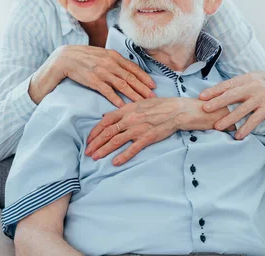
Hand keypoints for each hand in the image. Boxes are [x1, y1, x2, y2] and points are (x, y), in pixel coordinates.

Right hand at [30, 45, 155, 106]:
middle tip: (153, 97)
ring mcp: (102, 72)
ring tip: (142, 103)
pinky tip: (124, 106)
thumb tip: (127, 68)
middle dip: (143, 88)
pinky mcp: (93, 80)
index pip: (133, 68)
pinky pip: (108, 91)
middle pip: (131, 78)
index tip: (153, 86)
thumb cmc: (84, 57)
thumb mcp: (101, 54)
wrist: (65, 58)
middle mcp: (110, 63)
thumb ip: (114, 60)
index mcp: (113, 56)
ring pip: (122, 85)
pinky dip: (117, 99)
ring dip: (134, 95)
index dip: (144, 77)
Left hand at [84, 98, 231, 165]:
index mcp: (127, 110)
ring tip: (95, 157)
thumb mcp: (138, 103)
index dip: (96, 131)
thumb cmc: (158, 106)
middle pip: (108, 132)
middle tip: (87, 152)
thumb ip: (122, 110)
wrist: (177, 110)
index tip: (89, 139)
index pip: (106, 121)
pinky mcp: (148, 138)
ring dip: (104, 150)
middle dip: (96, 143)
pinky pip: (133, 148)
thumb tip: (105, 116)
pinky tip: (115, 162)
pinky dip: (123, 156)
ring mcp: (138, 129)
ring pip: (116, 141)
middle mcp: (130, 119)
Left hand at [200, 72, 264, 138]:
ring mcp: (261, 98)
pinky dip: (246, 128)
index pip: (228, 84)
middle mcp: (253, 87)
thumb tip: (224, 87)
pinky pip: (254, 120)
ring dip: (228, 119)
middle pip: (231, 96)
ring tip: (217, 127)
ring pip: (241, 110)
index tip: (201, 96)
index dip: (214, 90)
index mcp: (248, 78)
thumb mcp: (257, 77)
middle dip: (217, 103)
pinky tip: (238, 136)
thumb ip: (242, 82)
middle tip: (204, 109)